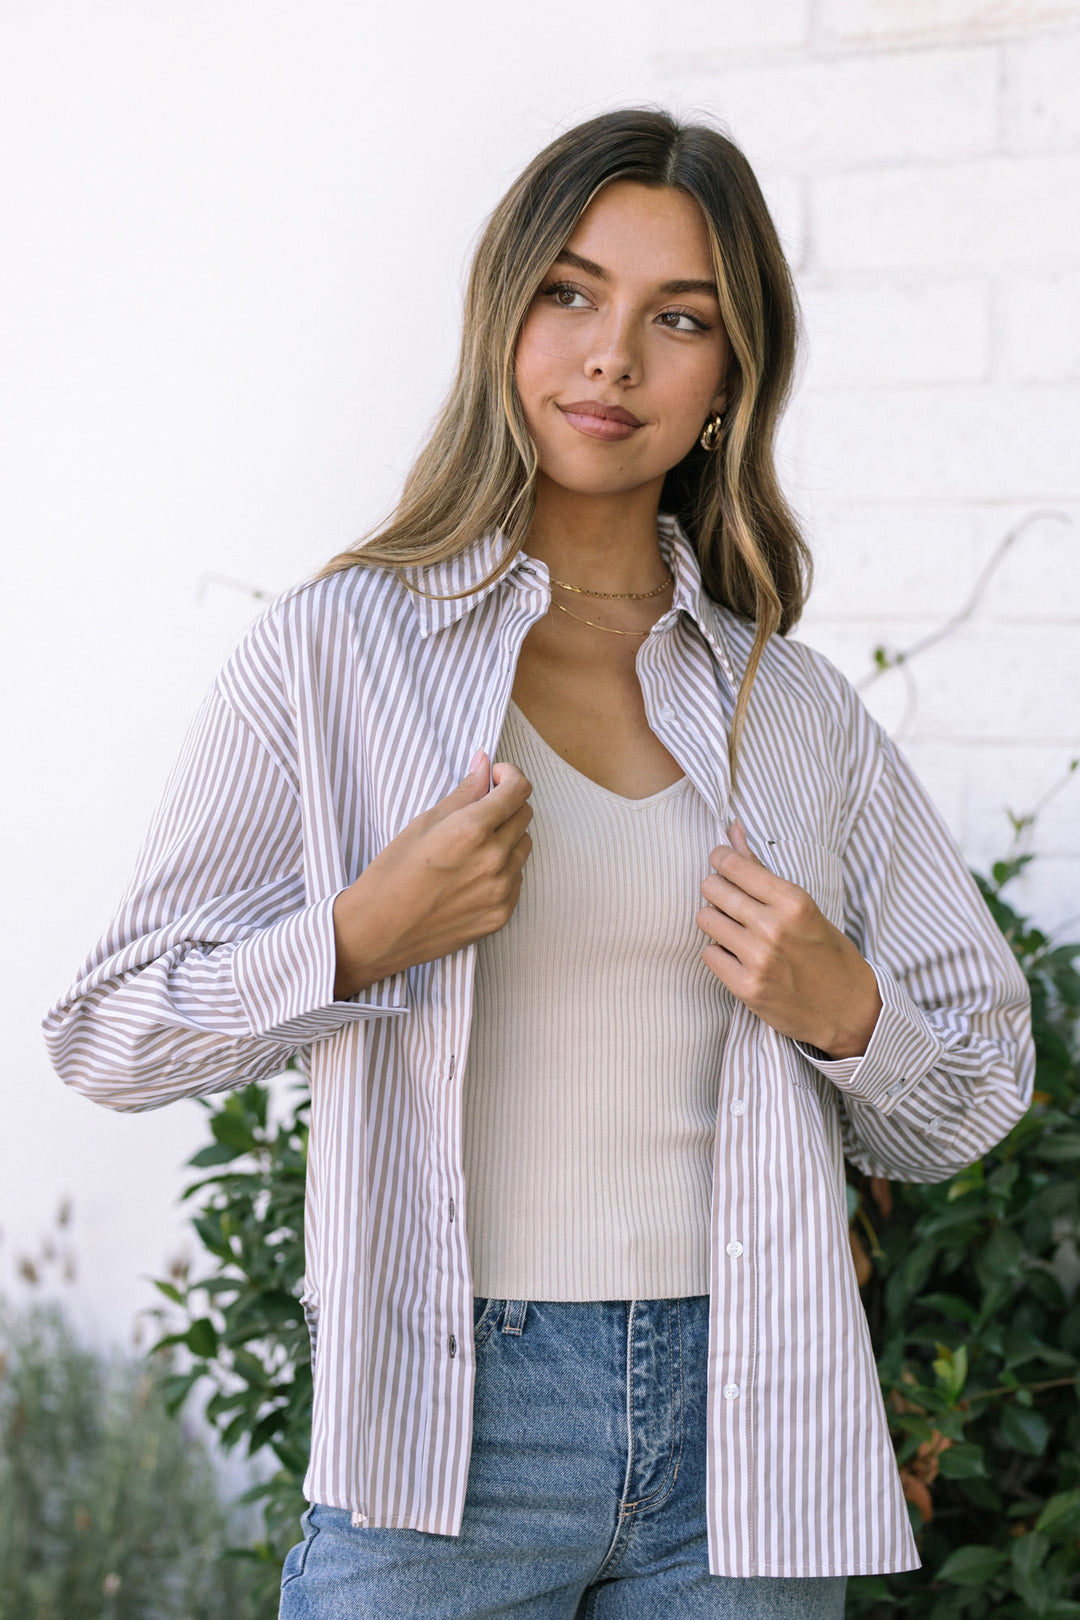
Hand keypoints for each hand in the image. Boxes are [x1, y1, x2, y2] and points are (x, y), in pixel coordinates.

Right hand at [332, 751, 532, 996]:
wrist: (378, 933)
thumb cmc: (391, 875)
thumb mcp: (422, 824)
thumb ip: (463, 793)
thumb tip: (484, 763)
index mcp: (471, 830)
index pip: (518, 790)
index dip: (509, 776)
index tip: (496, 778)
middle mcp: (494, 859)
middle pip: (525, 815)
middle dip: (507, 805)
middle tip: (479, 810)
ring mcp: (501, 890)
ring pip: (524, 847)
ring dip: (507, 838)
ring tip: (472, 847)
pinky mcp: (501, 914)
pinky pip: (517, 879)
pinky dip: (503, 870)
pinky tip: (472, 875)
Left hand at [697, 821, 881, 1059]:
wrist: (850, 1010)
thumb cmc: (829, 953)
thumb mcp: (803, 907)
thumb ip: (762, 869)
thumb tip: (732, 829)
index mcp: (793, 901)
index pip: (733, 864)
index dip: (721, 860)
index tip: (722, 862)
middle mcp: (773, 927)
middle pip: (712, 889)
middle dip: (716, 890)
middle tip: (730, 900)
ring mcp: (758, 959)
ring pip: (705, 919)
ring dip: (715, 921)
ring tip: (734, 929)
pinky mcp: (746, 988)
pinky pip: (708, 954)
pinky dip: (719, 953)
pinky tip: (737, 956)